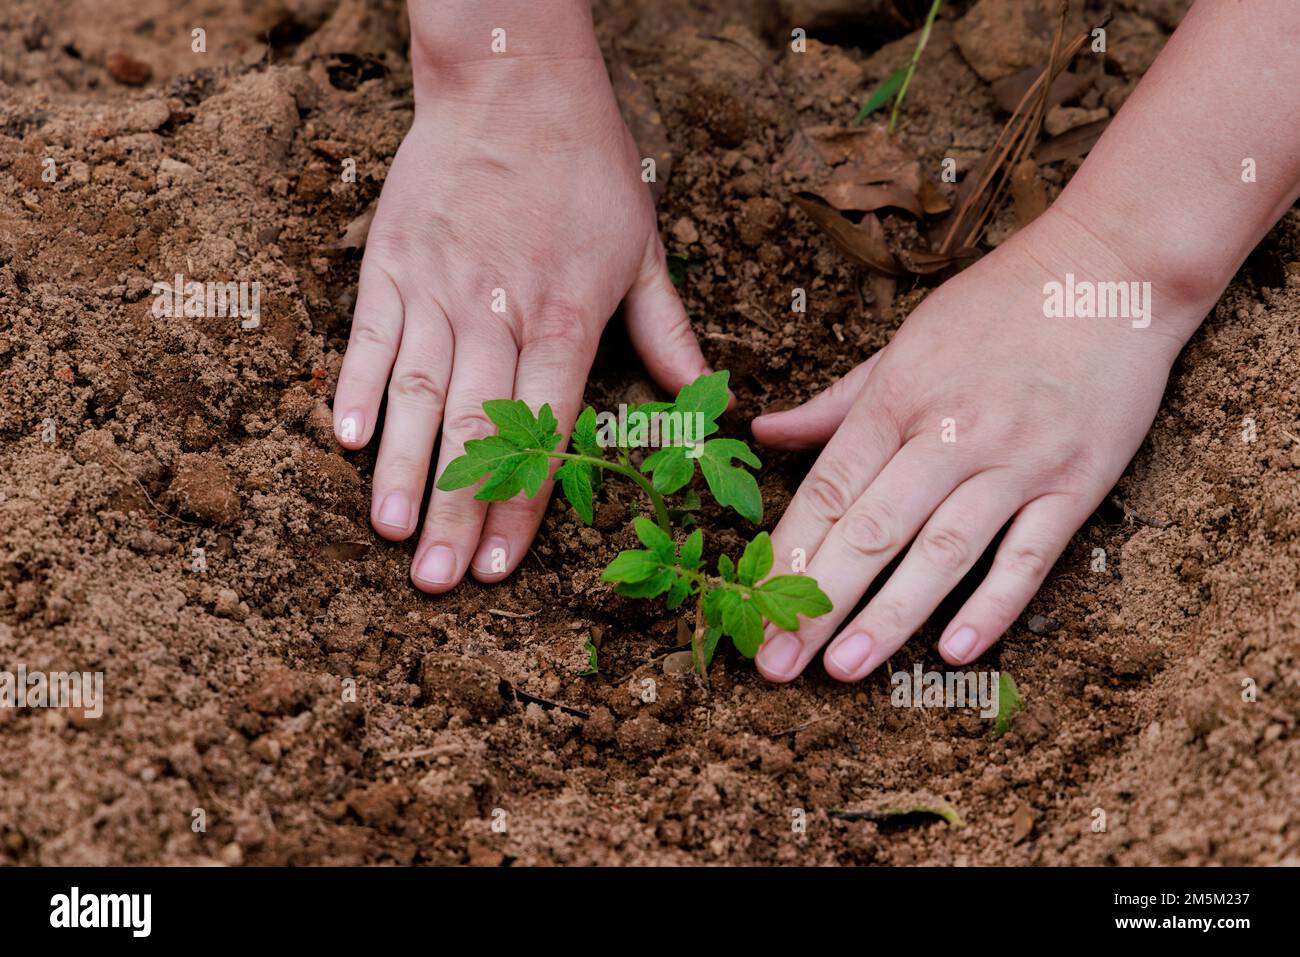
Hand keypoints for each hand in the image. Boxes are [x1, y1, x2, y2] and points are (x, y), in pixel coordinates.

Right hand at [332, 43, 708, 592]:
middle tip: (436, 582)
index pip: (544, 428)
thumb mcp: (645, 249)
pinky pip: (370, 333)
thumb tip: (710, 403)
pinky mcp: (392, 259)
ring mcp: (438, 284)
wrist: (513, 78)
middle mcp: (498, 309)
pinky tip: (347, 441)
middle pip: (474, 426)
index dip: (522, 501)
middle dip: (454, 510)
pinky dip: (357, 386)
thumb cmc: (589, 167)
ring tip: (389, 533)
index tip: (502, 564)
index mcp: (566, 316)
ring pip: (416, 390)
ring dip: (401, 467)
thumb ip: (670, 334)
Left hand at [750, 207, 1205, 681]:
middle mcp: (951, 433)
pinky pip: (1029, 555)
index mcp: (899, 398)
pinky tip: (954, 652)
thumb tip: (761, 431)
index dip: (787, 554)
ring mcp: (1016, 461)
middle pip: (872, 530)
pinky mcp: (1076, 482)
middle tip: (776, 663)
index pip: (829, 490)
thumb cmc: (997, 306)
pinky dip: (993, 605)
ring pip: (943, 550)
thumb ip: (835, 402)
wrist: (1112, 270)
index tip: (750, 607)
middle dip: (817, 602)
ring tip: (843, 667)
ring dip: (890, 614)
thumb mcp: (903, 343)